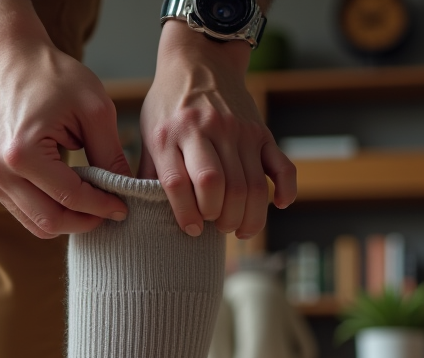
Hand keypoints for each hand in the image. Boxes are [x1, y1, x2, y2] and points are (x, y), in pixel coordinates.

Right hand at [0, 36, 133, 237]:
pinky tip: (71, 196)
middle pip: (50, 221)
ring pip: (37, 225)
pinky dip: (51, 213)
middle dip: (85, 221)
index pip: (70, 197)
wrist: (12, 61)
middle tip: (110, 209)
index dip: (102, 207)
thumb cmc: (54, 77)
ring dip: (68, 220)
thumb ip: (110, 154)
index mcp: (22, 153)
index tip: (125, 207)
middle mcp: (0, 171)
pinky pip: (25, 214)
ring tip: (92, 203)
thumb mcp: (94, 110)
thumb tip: (126, 190)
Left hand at [139, 22, 295, 238]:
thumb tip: (138, 215)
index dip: (185, 213)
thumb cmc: (167, 106)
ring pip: (249, 184)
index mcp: (170, 134)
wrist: (198, 60)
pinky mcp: (260, 131)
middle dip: (219, 218)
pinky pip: (280, 164)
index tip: (191, 230)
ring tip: (238, 230)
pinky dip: (285, 187)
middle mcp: (206, 130)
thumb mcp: (149, 134)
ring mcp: (237, 130)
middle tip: (216, 228)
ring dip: (248, 216)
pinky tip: (278, 204)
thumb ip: (148, 173)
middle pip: (218, 185)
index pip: (178, 183)